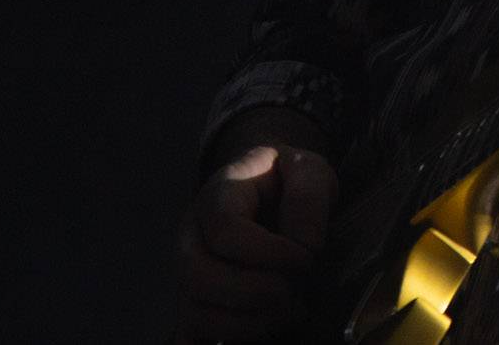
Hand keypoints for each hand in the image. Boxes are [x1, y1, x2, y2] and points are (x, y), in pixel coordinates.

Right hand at [173, 143, 334, 342]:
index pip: (226, 230)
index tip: (307, 259)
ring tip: (289, 313)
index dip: (268, 252)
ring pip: (195, 312)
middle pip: (197, 275)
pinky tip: (263, 336)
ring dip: (246, 324)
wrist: (274, 189)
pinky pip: (192, 336)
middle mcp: (192, 235)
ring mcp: (190, 272)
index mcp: (218, 195)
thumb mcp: (308, 170)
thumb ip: (308, 199)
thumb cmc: (289, 180)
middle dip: (253, 293)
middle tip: (294, 292)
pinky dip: (225, 340)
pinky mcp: (197, 302)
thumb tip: (306, 247)